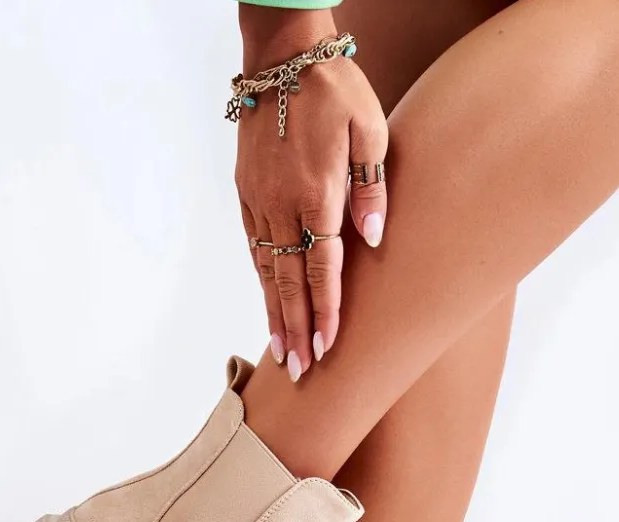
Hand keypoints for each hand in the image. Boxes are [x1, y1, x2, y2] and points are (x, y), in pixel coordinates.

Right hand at [235, 9, 387, 379]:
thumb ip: (371, 188)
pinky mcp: (245, 191)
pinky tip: (267, 301)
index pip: (322, 267)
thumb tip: (373, 239)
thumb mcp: (371, 129)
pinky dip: (261, 279)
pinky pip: (254, 245)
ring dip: (274, 312)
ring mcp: (258, 198)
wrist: (283, 54)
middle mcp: (282, 202)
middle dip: (295, 328)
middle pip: (289, 280)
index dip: (325, 311)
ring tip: (279, 350)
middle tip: (298, 370)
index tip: (326, 348)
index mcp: (316, 191)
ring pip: (266, 268)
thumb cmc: (336, 91)